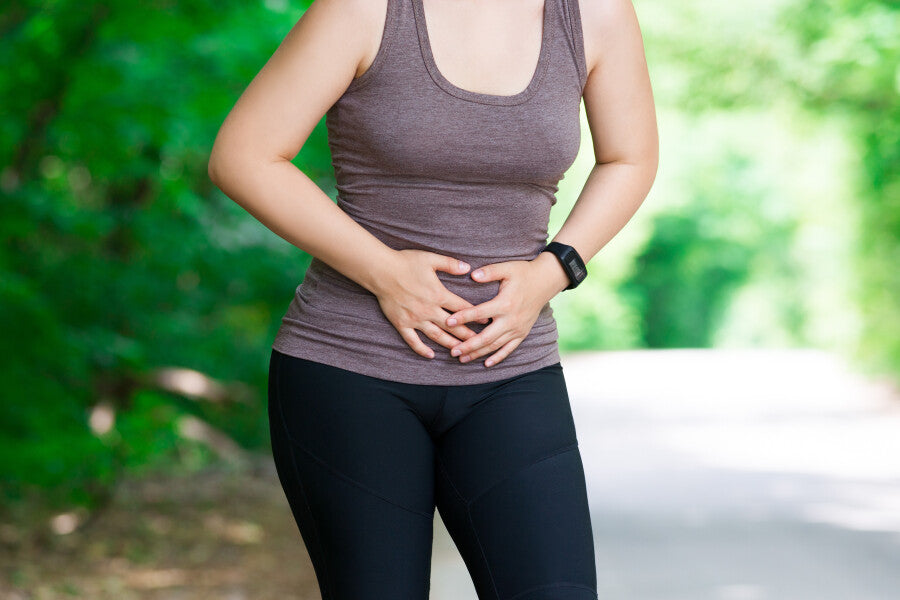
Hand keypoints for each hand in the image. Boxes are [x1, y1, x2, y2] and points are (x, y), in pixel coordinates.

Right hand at [372, 249, 489, 358]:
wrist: (381, 271)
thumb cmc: (405, 262)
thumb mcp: (430, 259)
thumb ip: (450, 264)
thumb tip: (468, 268)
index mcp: (438, 294)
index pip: (462, 308)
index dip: (475, 315)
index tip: (486, 322)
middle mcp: (429, 310)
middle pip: (453, 326)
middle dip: (468, 335)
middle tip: (480, 343)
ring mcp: (415, 319)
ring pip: (436, 336)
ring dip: (450, 344)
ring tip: (461, 352)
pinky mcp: (402, 324)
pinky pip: (413, 341)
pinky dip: (422, 349)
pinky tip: (431, 356)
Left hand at [443, 252, 568, 366]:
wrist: (546, 281)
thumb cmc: (523, 273)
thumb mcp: (507, 268)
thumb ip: (489, 272)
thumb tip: (472, 275)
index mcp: (505, 303)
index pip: (480, 313)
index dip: (463, 317)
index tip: (448, 321)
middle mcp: (511, 320)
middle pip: (486, 337)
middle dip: (468, 345)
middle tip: (452, 351)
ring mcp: (517, 329)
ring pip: (495, 345)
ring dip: (478, 353)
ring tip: (462, 359)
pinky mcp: (522, 333)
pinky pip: (509, 349)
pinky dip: (498, 357)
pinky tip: (486, 364)